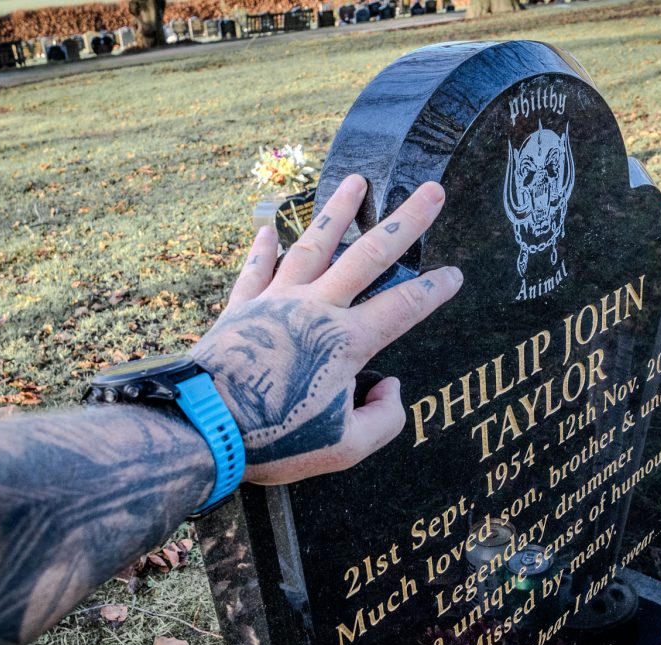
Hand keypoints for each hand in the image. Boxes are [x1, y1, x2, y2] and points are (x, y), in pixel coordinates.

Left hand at [191, 175, 461, 484]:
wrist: (205, 428)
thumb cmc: (276, 440)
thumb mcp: (346, 447)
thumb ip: (384, 418)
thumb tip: (391, 388)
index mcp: (346, 342)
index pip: (403, 307)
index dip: (435, 290)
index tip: (455, 274)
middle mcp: (315, 309)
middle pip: (369, 256)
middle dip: (406, 222)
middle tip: (431, 192)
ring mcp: (275, 302)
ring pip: (314, 246)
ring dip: (338, 211)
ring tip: (356, 182)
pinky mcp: (241, 309)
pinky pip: (256, 270)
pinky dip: (264, 248)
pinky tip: (269, 229)